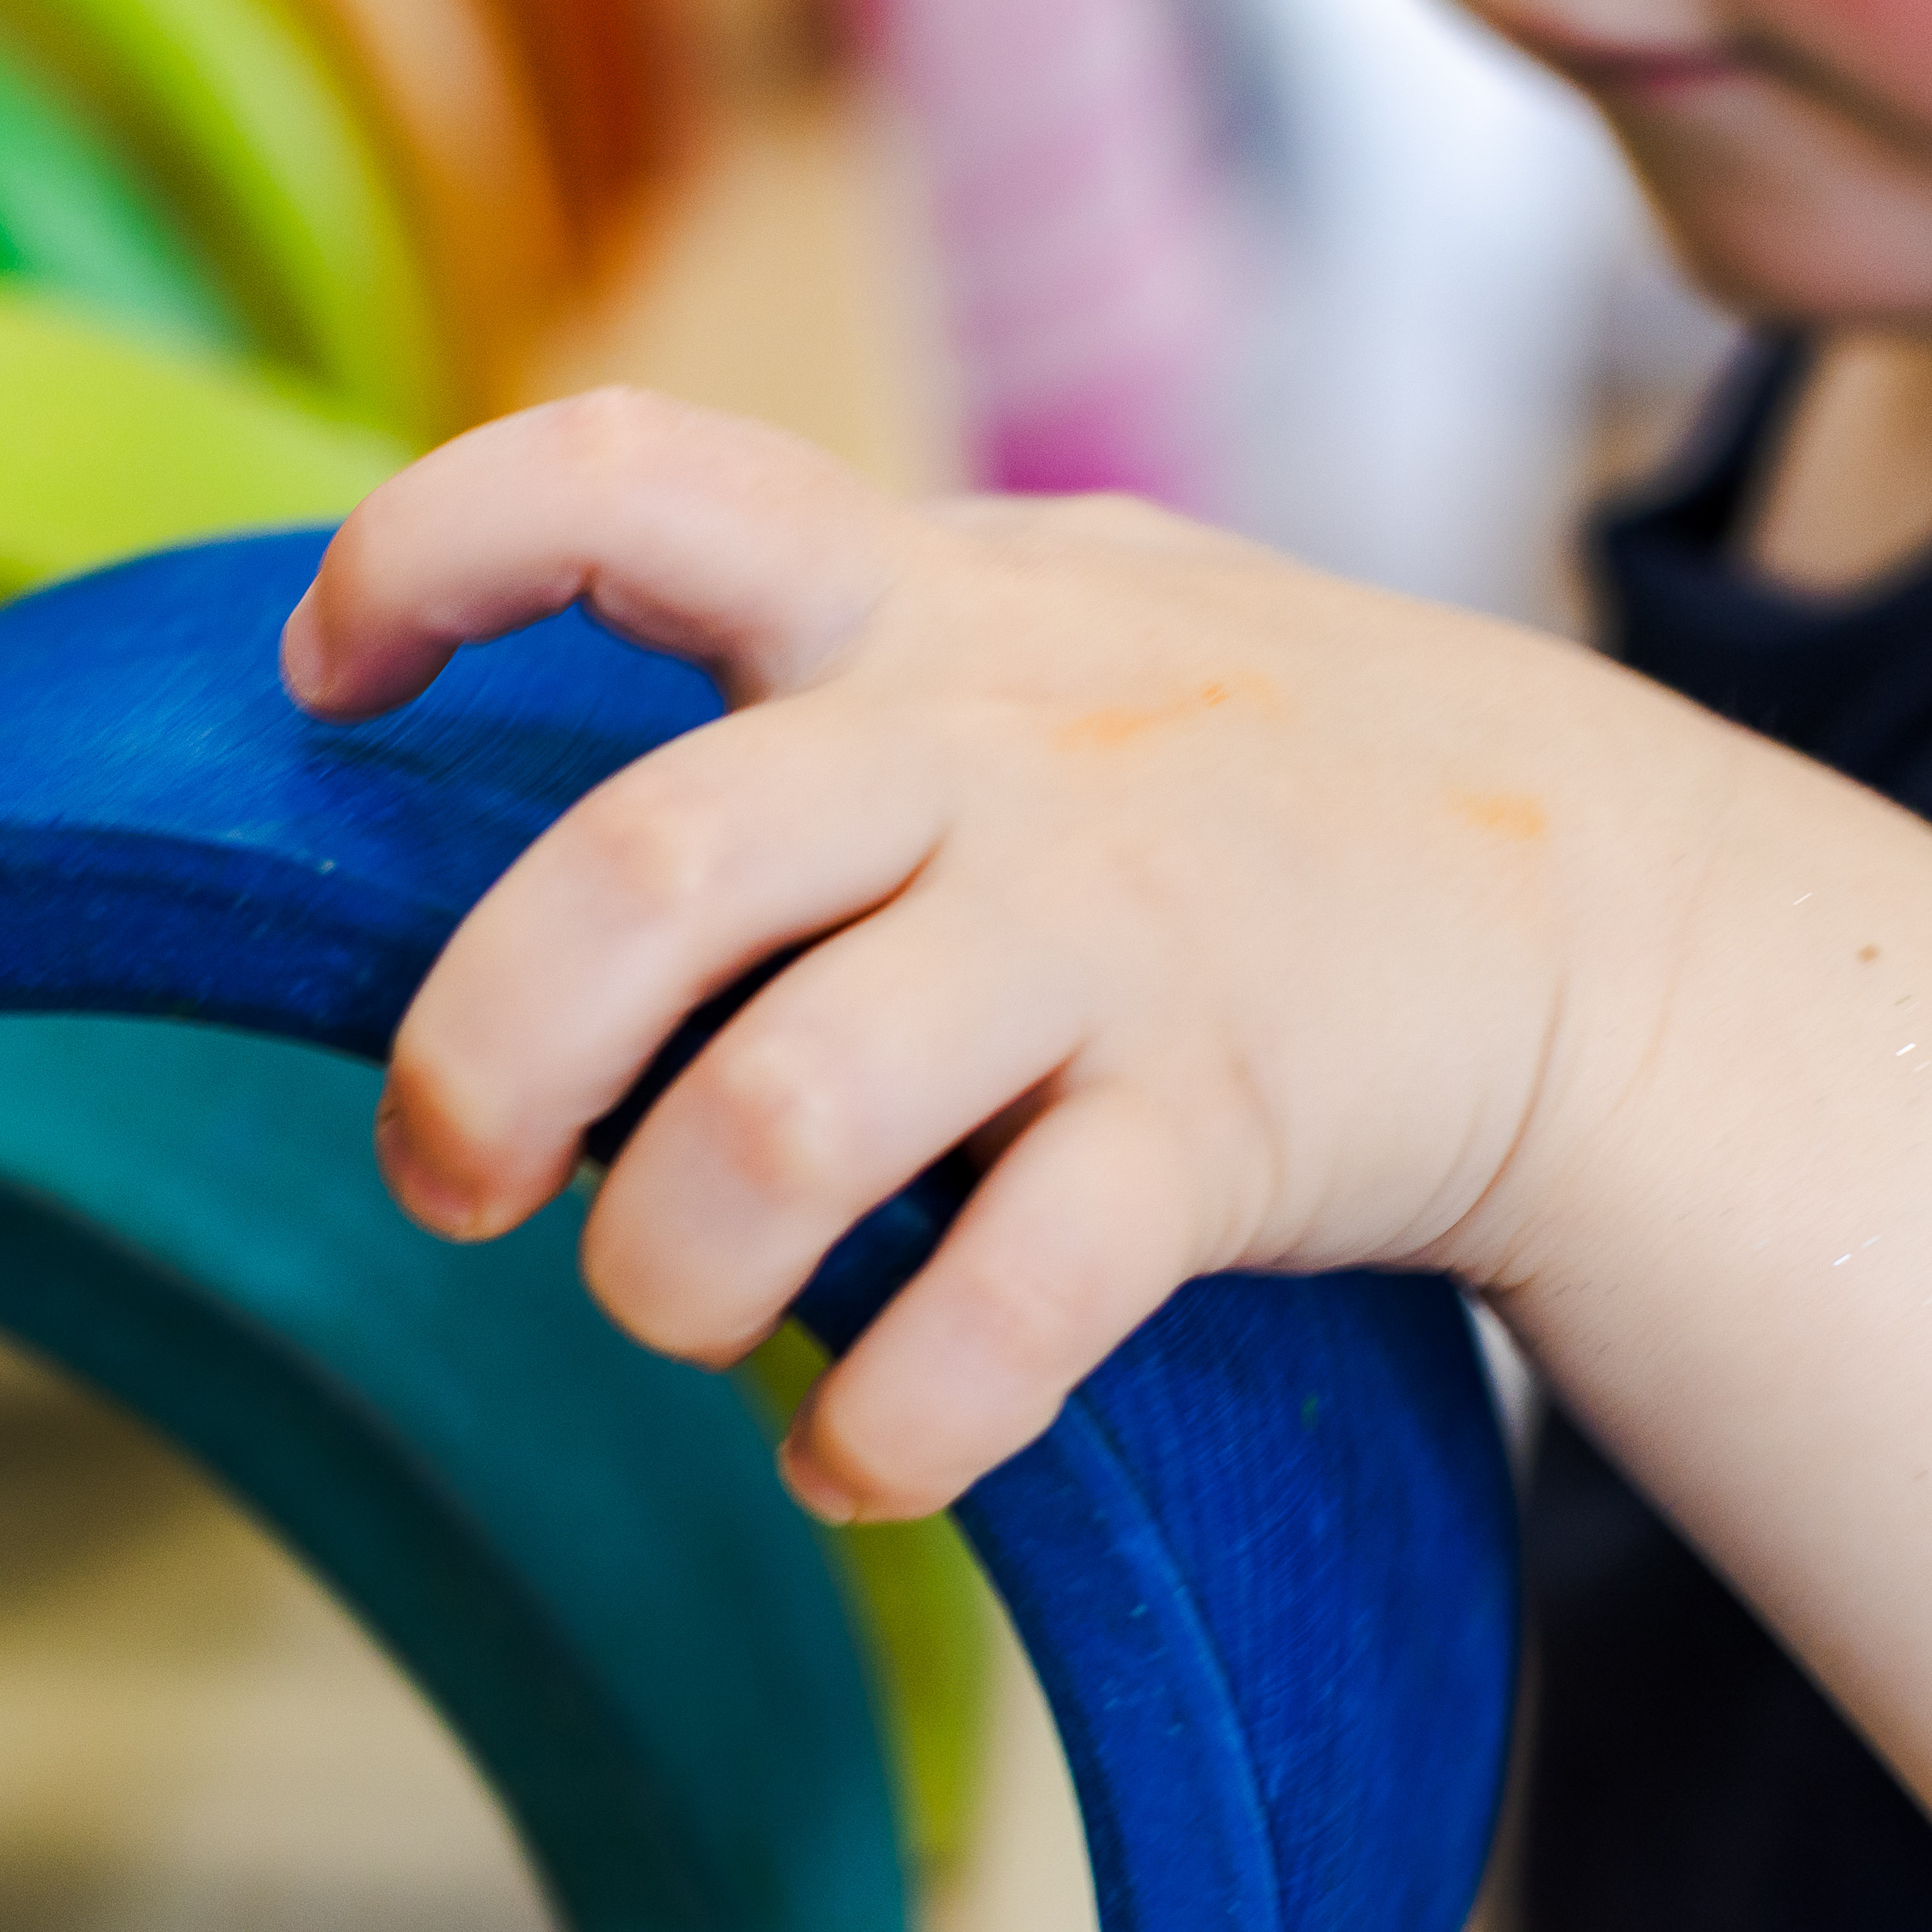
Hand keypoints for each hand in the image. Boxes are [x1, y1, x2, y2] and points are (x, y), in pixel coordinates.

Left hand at [281, 389, 1744, 1518]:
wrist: (1608, 918)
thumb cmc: (1249, 783)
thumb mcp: (1053, 615)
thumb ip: (831, 621)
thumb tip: (535, 687)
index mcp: (915, 601)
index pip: (629, 479)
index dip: (432, 546)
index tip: (323, 670)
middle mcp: (989, 751)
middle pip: (638, 872)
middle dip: (478, 1055)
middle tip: (448, 1174)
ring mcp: (1105, 943)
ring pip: (777, 1122)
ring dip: (667, 1267)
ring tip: (674, 1310)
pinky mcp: (1213, 1133)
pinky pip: (998, 1313)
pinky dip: (883, 1425)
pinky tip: (846, 1452)